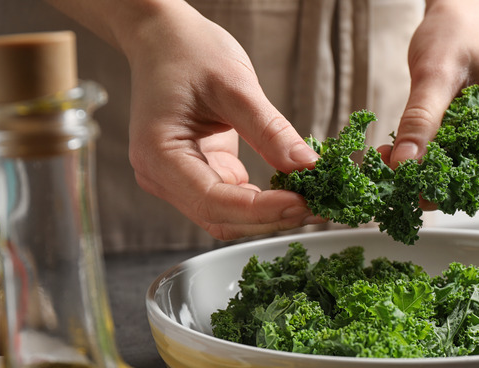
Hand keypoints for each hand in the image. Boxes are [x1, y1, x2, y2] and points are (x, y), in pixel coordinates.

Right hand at [48, 0, 325, 239]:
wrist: (165, 39)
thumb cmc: (189, 52)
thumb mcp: (235, 85)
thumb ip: (270, 130)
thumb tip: (309, 166)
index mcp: (159, 154)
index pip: (212, 200)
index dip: (260, 210)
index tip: (302, 203)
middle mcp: (161, 176)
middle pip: (221, 218)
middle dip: (271, 218)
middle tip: (320, 207)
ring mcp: (179, 180)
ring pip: (229, 217)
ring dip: (272, 215)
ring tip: (315, 202)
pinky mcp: (200, 175)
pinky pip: (234, 201)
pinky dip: (266, 201)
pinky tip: (297, 192)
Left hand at [387, 0, 478, 202]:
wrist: (462, 11)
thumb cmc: (456, 31)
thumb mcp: (434, 73)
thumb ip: (420, 120)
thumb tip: (402, 164)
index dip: (454, 187)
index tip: (413, 191)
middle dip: (436, 179)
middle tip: (393, 176)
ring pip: (469, 167)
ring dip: (431, 169)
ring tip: (392, 160)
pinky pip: (463, 154)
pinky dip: (434, 156)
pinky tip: (406, 150)